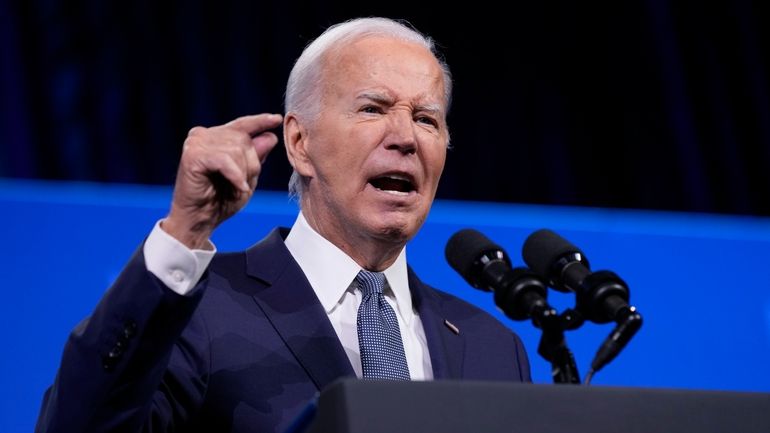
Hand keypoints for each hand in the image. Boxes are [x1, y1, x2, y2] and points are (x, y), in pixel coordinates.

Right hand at [162, 113, 282, 248]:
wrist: (199, 220)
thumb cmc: (220, 201)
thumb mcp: (246, 177)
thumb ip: (257, 157)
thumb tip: (270, 136)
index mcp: (216, 137)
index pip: (243, 125)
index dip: (260, 122)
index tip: (277, 119)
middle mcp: (204, 135)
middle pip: (244, 140)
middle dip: (251, 164)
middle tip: (242, 184)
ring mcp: (196, 143)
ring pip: (236, 150)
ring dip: (242, 173)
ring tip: (235, 187)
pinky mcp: (192, 155)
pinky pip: (225, 160)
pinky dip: (235, 176)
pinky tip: (239, 187)